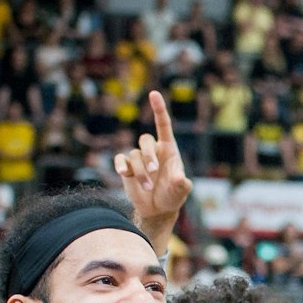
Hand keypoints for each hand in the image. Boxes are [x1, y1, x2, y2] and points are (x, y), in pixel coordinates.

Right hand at [113, 91, 191, 252]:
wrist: (158, 208)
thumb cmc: (173, 196)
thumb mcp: (180, 191)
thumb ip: (182, 184)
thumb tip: (182, 178)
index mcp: (169, 150)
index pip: (163, 125)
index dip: (159, 109)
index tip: (154, 93)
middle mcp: (153, 151)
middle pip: (145, 140)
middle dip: (149, 155)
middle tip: (154, 170)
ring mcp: (138, 158)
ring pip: (134, 155)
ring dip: (140, 171)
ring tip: (147, 187)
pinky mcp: (126, 167)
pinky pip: (119, 160)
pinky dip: (121, 166)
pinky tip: (125, 174)